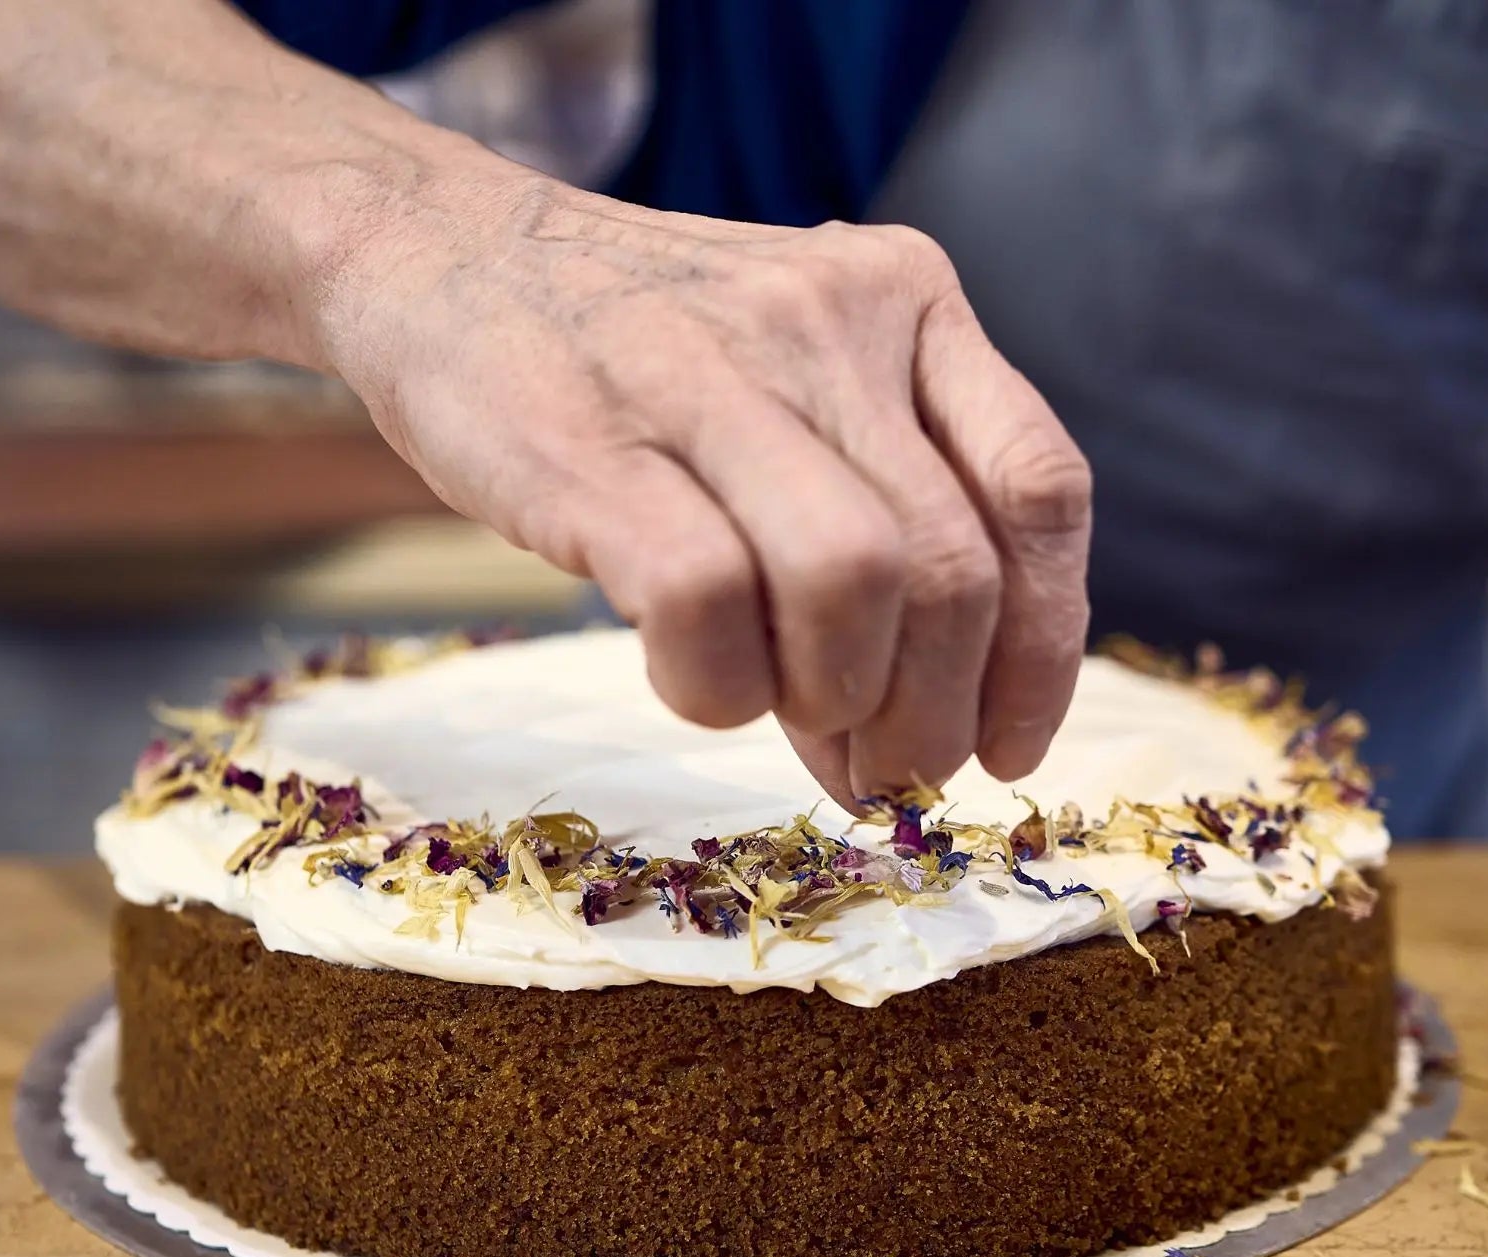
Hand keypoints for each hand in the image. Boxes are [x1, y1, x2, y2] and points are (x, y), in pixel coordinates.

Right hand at [315, 173, 1091, 805]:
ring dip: (836, 701)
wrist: (443, 252)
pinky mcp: (590, 446)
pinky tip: (695, 680)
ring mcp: (706, 374)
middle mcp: (828, 319)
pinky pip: (704, 603)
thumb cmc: (641, 352)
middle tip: (884, 773)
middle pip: (951, 568)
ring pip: (852, 582)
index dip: (1044, 651)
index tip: (1008, 750)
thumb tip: (920, 744)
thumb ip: (879, 515)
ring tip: (789, 720)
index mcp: (907, 297)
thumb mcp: (798, 372)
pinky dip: (717, 688)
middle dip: (933, 714)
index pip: (1037, 490)